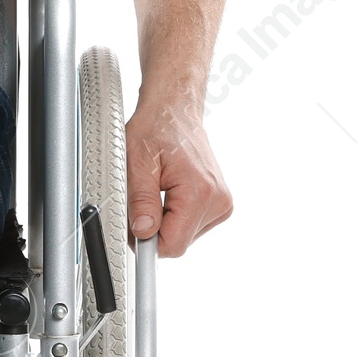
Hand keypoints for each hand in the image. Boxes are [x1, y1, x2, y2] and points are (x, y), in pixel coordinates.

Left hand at [124, 95, 231, 259]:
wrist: (175, 112)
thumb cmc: (156, 128)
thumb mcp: (136, 163)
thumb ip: (140, 201)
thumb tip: (142, 232)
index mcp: (200, 192)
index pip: (174, 244)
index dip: (148, 241)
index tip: (135, 227)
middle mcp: (218, 200)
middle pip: (178, 241)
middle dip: (155, 226)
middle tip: (145, 196)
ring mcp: (222, 203)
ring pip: (183, 235)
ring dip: (165, 219)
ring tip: (160, 187)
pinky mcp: (219, 204)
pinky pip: (190, 225)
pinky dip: (175, 214)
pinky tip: (171, 190)